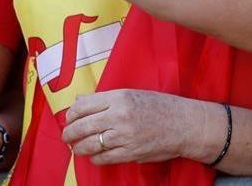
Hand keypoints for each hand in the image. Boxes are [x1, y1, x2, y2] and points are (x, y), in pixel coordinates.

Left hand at [62, 90, 219, 165]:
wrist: (184, 124)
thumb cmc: (160, 106)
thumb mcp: (132, 94)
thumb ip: (105, 99)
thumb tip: (80, 101)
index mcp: (119, 98)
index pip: (83, 105)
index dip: (72, 114)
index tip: (70, 118)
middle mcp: (119, 116)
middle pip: (82, 126)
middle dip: (70, 133)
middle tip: (67, 136)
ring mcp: (124, 136)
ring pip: (90, 144)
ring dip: (79, 147)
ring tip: (76, 147)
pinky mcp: (130, 153)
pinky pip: (103, 158)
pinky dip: (94, 157)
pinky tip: (94, 155)